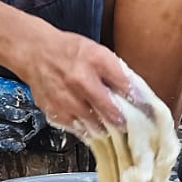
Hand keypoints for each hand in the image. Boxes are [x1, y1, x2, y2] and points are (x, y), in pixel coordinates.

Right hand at [17, 28, 131, 136]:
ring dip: (103, 127)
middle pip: (111, 112)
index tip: (146, 110)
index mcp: (96, 61)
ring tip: (106, 125)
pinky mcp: (55, 112)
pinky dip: (85, 128)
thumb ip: (117, 72)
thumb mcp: (98, 52)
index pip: (125, 86)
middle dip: (121, 121)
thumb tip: (136, 93)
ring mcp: (67, 99)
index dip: (138, 101)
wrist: (36, 53)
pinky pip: (77, 129)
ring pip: (94, 126)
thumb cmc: (69, 52)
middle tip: (125, 123)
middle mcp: (81, 81)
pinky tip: (88, 122)